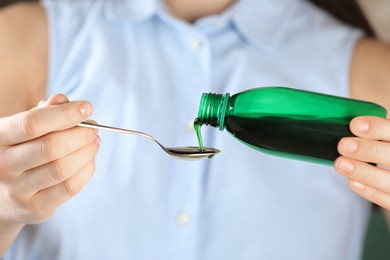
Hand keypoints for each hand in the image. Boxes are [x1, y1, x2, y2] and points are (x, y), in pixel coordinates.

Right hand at [0, 94, 99, 227]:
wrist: (2, 196)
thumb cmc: (20, 152)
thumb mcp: (24, 129)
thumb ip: (43, 112)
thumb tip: (62, 100)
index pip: (32, 123)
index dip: (65, 114)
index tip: (87, 107)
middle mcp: (3, 165)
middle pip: (51, 147)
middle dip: (81, 135)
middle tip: (94, 129)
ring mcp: (17, 190)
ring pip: (63, 168)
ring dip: (87, 152)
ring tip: (94, 142)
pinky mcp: (35, 208)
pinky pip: (70, 187)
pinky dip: (86, 170)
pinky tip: (89, 160)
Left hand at [335, 116, 389, 208]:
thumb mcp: (389, 138)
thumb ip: (381, 132)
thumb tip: (353, 126)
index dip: (378, 128)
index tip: (355, 125)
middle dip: (369, 150)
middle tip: (343, 145)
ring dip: (364, 173)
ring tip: (341, 164)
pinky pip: (389, 201)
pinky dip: (370, 192)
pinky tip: (352, 182)